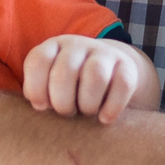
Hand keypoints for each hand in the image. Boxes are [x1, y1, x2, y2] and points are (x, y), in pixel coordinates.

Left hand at [22, 35, 155, 124]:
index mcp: (53, 47)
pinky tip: (104, 118)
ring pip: (95, 76)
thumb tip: (38, 105)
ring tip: (86, 114)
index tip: (42, 107)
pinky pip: (122, 85)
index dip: (36, 88)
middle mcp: (77, 45)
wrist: (109, 73)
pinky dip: (112, 107)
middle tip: (66, 112)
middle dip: (62, 102)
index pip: (38, 61)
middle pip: (65, 73)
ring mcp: (104, 53)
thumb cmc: (69, 87)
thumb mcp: (49, 84)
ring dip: (87, 104)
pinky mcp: (127, 66)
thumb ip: (37, 93)